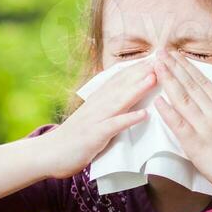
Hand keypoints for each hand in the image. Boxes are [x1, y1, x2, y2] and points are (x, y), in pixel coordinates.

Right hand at [37, 59, 154, 179]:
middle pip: (121, 85)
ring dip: (137, 89)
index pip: (119, 79)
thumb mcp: (92, 118)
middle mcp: (97, 105)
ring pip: (119, 101)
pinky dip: (128, 119)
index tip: (155, 58)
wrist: (49, 154)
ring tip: (154, 78)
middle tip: (161, 60)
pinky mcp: (94, 135)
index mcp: (97, 100)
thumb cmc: (74, 139)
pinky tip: (143, 114)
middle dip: (141, 72)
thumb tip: (125, 100)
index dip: (136, 68)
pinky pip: (113, 126)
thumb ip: (107, 108)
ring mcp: (95, 119)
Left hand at [152, 52, 211, 201]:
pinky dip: (168, 111)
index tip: (176, 55)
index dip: (187, 67)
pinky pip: (178, 125)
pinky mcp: (195, 145)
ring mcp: (204, 128)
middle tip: (160, 51)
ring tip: (156, 65)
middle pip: (190, 85)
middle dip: (174, 67)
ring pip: (183, 99)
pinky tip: (157, 99)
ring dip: (168, 81)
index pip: (202, 82)